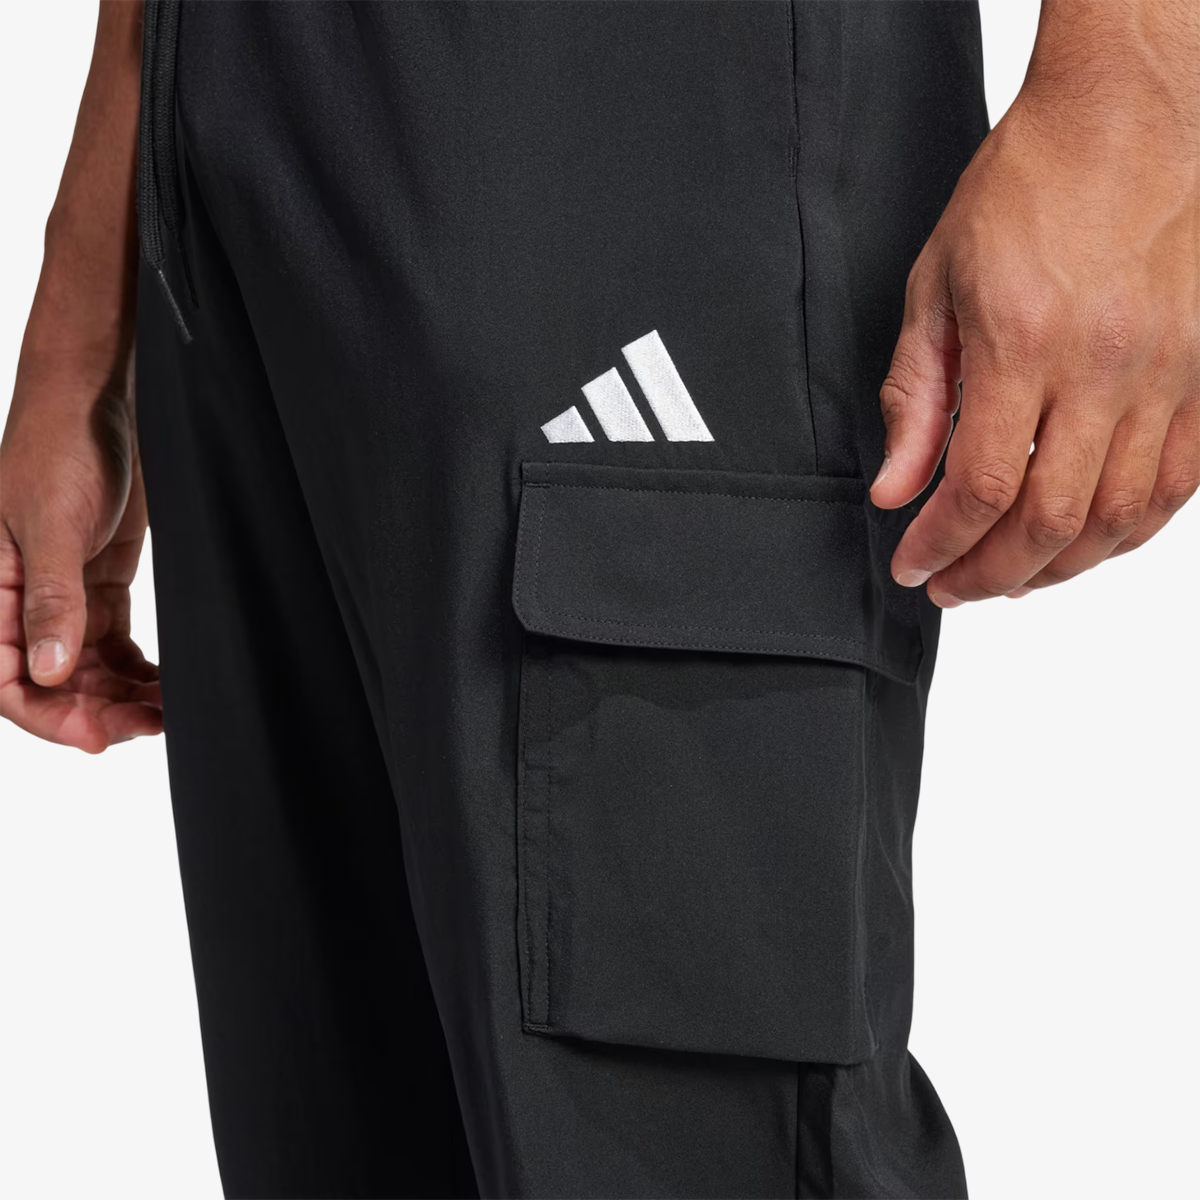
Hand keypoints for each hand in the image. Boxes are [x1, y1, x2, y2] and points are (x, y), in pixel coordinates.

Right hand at [1, 0, 154, 750]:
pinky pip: (113, 643)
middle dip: (96, 710)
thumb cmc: (60, 441)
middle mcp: (24, 593)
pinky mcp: (100, 576)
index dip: (50, 716)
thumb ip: (52, 600)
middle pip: (51, 681)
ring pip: (85, 667)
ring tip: (169, 712)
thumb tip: (49, 675)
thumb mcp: (50, 521)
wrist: (104, 390)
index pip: (8, 675)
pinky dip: (137, 668)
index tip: (103, 739)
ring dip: (122, 694)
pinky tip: (168, 686)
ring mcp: (65, 587)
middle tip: (151, 726)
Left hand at [871, 0, 1198, 606]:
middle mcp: (1104, 366)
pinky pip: (1178, 484)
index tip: (912, 565)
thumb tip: (895, 488)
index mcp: (1024, 343)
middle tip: (953, 587)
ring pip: (1121, 517)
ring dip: (1060, 566)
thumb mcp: (936, 289)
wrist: (1126, 118)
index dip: (939, 546)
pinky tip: (1087, 541)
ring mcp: (1167, 372)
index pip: (978, 487)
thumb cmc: (1028, 190)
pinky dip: (1130, 531)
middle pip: (1051, 521)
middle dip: (990, 574)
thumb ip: (915, 399)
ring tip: (1010, 574)